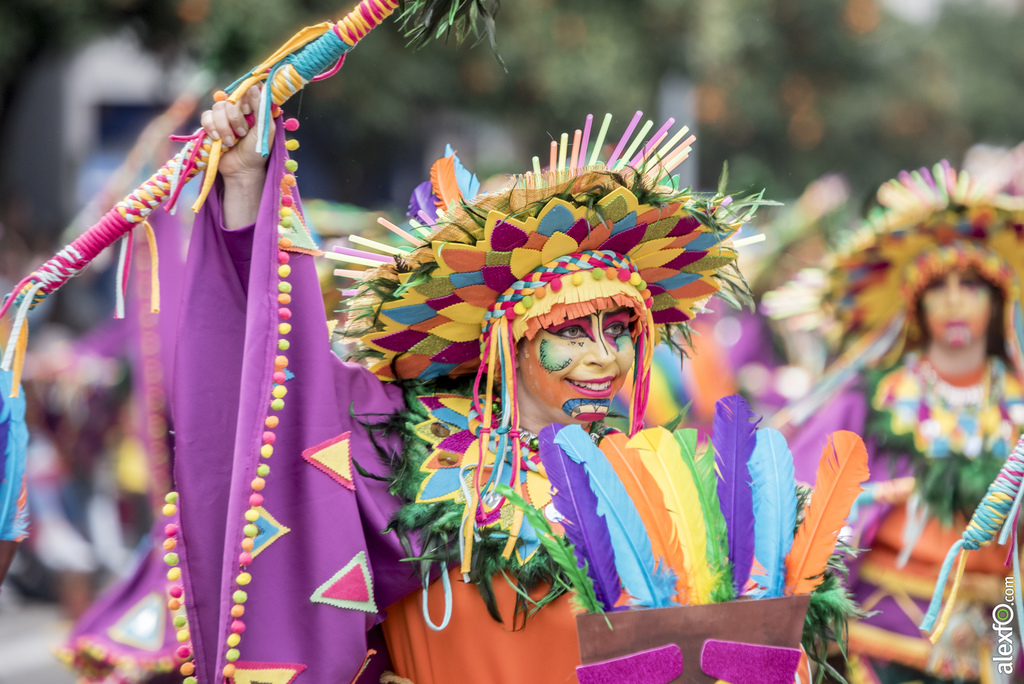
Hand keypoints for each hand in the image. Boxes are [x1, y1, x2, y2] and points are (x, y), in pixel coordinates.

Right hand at [200, 85, 275, 228]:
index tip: (249, 111)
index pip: (246, 89)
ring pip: (217, 108)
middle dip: (235, 118)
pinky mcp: (211, 125)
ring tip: (231, 142)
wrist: (242, 170)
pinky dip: (212, 128)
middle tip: (242, 133)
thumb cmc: (257, 151)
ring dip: (224, 127)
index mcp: (254, 108)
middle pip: (230, 99)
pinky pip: (206, 117)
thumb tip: (255, 86)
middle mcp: (238, 109)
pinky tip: (218, 140)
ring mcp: (224, 117)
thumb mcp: (265, 130)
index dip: (245, 98)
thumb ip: (260, 108)